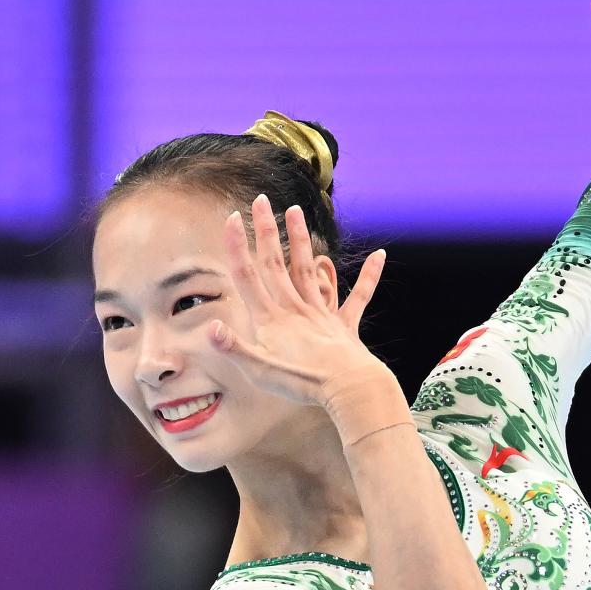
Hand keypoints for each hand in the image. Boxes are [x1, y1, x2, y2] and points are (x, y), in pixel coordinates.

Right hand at [209, 194, 387, 405]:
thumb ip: (233, 348)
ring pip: (309, 269)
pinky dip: (369, 277)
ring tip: (295, 212)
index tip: (232, 217)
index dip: (238, 246)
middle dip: (266, 231)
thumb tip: (210, 326)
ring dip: (301, 240)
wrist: (346, 389)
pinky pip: (359, 297)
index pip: (248, 276)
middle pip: (276, 264)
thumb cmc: (301, 384)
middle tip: (260, 200)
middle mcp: (295, 308)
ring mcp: (322, 314)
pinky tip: (380, 255)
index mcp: (271, 318)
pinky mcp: (345, 326)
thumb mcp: (258, 371)